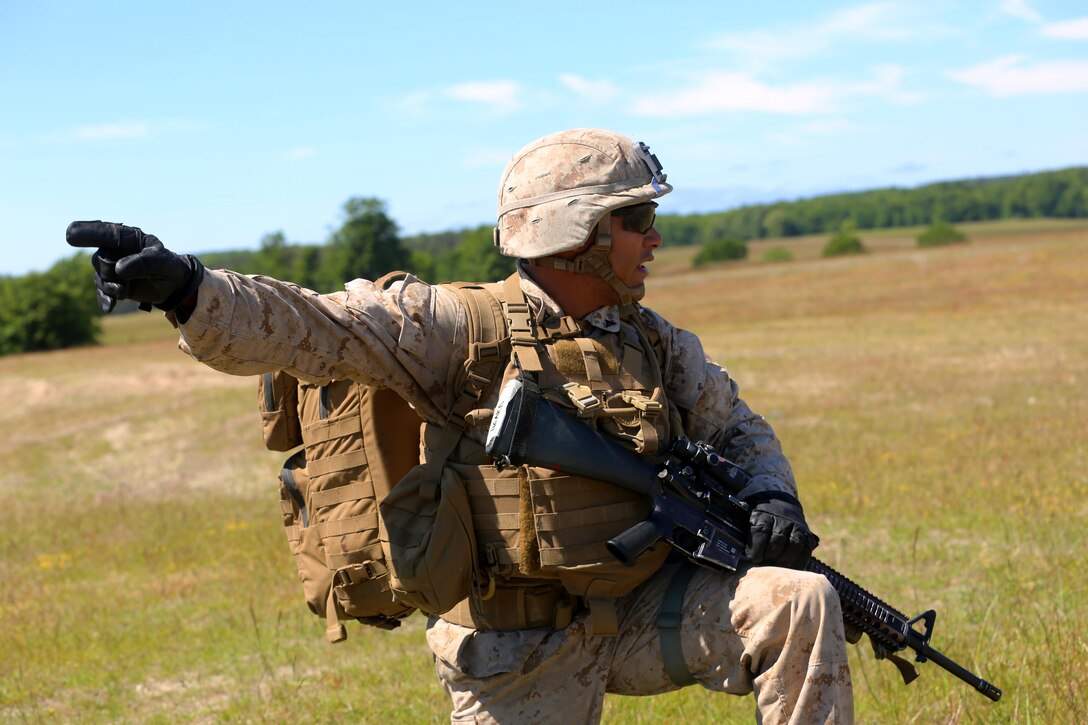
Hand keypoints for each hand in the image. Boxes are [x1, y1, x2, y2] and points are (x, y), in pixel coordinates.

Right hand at [66, 221, 203, 314]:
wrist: (173, 285)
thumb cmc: (168, 267)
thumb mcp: (162, 263)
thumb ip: (143, 262)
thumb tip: (118, 269)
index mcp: (126, 238)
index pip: (104, 232)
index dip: (87, 232)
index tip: (70, 234)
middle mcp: (115, 251)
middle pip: (99, 260)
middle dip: (110, 271)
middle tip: (126, 278)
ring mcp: (112, 268)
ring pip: (100, 277)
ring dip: (110, 287)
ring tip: (125, 292)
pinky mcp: (113, 284)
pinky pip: (102, 292)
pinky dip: (105, 299)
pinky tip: (110, 307)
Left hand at [745, 492, 819, 568]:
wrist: (778, 502)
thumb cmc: (757, 518)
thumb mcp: (746, 519)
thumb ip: (742, 534)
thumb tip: (732, 553)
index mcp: (762, 514)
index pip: (761, 530)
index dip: (757, 547)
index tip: (753, 558)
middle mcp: (781, 518)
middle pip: (777, 539)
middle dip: (770, 556)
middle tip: (764, 565)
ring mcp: (795, 526)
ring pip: (793, 544)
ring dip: (784, 560)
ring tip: (776, 568)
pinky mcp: (806, 533)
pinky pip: (805, 549)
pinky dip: (798, 560)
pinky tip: (790, 568)